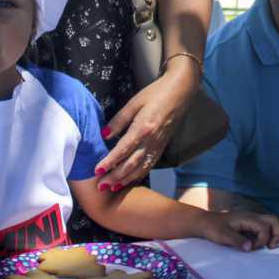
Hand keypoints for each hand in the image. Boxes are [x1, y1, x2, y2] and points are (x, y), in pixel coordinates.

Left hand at [93, 62, 199, 189]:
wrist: (180, 91)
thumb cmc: (156, 93)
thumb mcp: (134, 102)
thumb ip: (119, 120)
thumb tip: (104, 135)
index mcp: (143, 128)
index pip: (123, 150)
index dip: (109, 162)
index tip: (97, 171)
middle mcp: (152, 140)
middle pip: (131, 164)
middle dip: (115, 177)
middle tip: (101, 186)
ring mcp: (158, 144)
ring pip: (141, 168)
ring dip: (126, 180)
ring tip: (113, 188)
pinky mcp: (163, 146)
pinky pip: (150, 164)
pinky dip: (140, 175)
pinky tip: (131, 180)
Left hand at [196, 210, 278, 251]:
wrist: (204, 222)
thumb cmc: (212, 228)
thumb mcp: (222, 236)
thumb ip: (237, 241)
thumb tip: (250, 247)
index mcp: (247, 218)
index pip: (264, 227)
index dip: (262, 239)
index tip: (252, 247)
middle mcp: (252, 217)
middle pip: (273, 220)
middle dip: (277, 233)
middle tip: (271, 247)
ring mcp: (251, 220)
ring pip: (270, 223)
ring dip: (273, 235)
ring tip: (268, 247)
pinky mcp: (248, 225)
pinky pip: (263, 228)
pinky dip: (266, 236)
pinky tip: (259, 245)